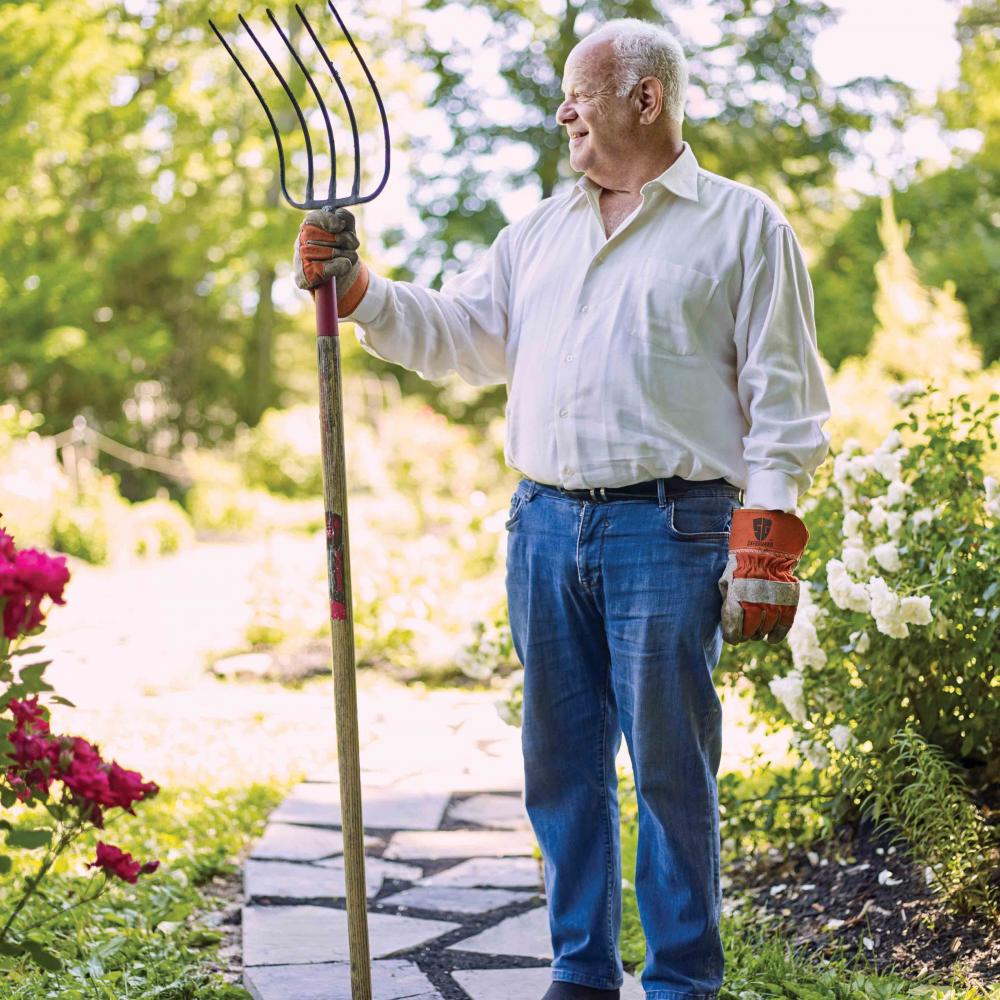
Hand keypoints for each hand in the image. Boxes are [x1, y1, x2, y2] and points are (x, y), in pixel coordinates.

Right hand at [292, 207, 368, 312]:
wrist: (332, 278)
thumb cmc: (339, 250)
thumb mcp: (346, 231)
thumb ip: (346, 219)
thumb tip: (340, 216)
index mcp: (308, 225)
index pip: (315, 218)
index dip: (329, 220)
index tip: (340, 226)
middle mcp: (301, 240)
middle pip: (334, 236)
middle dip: (347, 241)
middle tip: (348, 246)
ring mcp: (302, 258)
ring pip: (335, 252)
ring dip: (347, 255)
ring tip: (344, 258)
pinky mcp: (307, 275)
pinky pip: (331, 268)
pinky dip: (342, 266)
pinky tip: (342, 266)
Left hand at [718, 508, 808, 644]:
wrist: (764, 550)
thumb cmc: (740, 566)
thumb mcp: (726, 581)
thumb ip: (727, 601)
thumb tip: (727, 620)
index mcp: (737, 601)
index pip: (734, 630)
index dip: (732, 636)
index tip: (732, 636)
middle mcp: (756, 605)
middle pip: (750, 632)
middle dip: (746, 635)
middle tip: (744, 632)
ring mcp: (773, 604)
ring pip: (766, 629)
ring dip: (760, 633)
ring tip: (756, 631)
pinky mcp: (787, 603)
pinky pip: (784, 625)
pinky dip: (778, 635)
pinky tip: (771, 639)